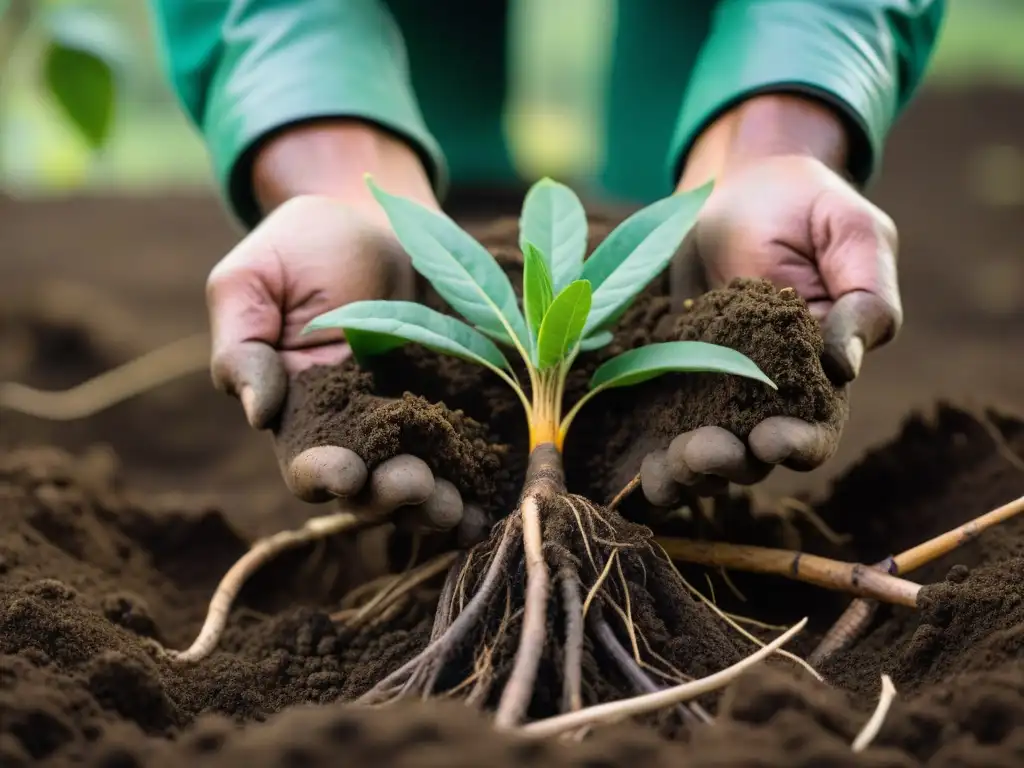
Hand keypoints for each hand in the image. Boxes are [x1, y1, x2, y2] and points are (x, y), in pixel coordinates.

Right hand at [205, 121, 473, 533]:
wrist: (369, 220)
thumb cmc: (299, 247)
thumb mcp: (250, 282)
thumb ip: (241, 347)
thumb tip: (256, 412)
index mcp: (299, 412)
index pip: (306, 463)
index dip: (324, 476)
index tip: (347, 472)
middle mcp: (352, 431)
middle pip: (368, 490)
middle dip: (390, 497)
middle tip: (415, 483)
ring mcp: (406, 424)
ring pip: (418, 484)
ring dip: (434, 504)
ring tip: (455, 505)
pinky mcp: (450, 406)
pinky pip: (463, 454)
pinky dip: (475, 483)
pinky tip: (490, 500)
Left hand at [641, 95, 898, 502]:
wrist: (740, 188)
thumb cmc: (808, 209)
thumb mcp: (854, 235)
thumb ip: (864, 298)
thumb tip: (845, 364)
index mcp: (820, 375)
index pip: (815, 430)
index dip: (798, 445)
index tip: (772, 439)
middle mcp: (766, 397)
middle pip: (752, 457)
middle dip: (729, 463)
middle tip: (705, 450)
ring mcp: (713, 391)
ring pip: (703, 455)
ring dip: (685, 472)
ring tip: (666, 465)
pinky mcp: (668, 377)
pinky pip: (658, 427)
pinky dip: (650, 455)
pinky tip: (638, 463)